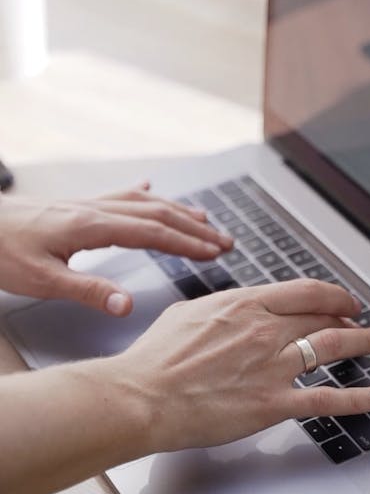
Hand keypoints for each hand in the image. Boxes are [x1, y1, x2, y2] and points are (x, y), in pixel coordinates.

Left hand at [0, 183, 231, 314]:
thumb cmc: (1, 251)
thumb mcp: (42, 280)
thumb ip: (89, 291)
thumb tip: (128, 305)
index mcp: (91, 226)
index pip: (153, 233)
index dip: (188, 243)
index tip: (215, 251)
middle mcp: (93, 209)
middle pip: (156, 213)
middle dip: (194, 227)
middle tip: (224, 239)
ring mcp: (85, 204)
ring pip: (142, 202)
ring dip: (176, 210)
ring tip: (203, 218)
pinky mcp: (74, 206)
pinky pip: (118, 195)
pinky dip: (141, 194)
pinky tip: (149, 188)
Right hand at [108, 279, 369, 452]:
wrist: (141, 397)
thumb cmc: (155, 360)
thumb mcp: (186, 315)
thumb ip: (218, 309)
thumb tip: (229, 308)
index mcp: (244, 305)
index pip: (304, 291)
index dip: (332, 294)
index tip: (342, 299)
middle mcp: (264, 329)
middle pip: (324, 315)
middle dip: (351, 316)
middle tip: (363, 322)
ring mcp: (272, 366)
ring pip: (333, 346)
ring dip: (363, 342)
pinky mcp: (273, 403)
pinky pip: (327, 399)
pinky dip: (359, 398)